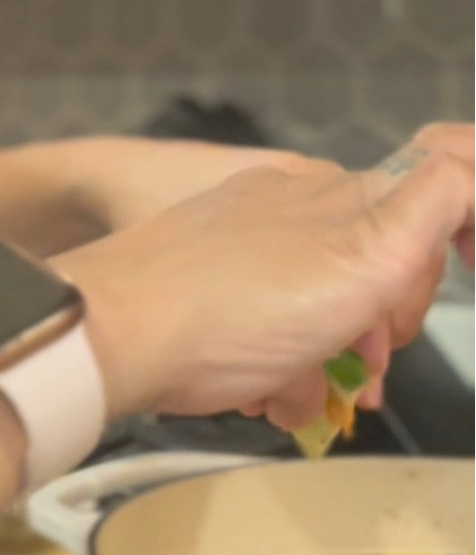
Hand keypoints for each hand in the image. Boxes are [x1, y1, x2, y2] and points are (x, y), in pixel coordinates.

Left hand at [57, 137, 472, 431]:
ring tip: (300, 394)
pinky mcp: (206, 293)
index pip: (430, 206)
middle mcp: (294, 212)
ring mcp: (247, 251)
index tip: (454, 285)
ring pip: (320, 318)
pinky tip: (258, 393)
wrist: (113, 338)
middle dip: (378, 332)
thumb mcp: (366, 253)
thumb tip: (468, 161)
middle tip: (363, 366)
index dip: (447, 255)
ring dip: (323, 365)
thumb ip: (434, 200)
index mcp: (339, 196)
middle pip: (375, 276)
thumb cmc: (228, 304)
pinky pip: (263, 339)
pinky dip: (272, 372)